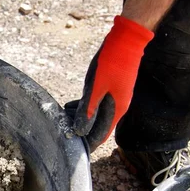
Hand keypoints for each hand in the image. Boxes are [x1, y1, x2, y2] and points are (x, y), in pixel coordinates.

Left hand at [67, 16, 153, 151]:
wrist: (126, 40)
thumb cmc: (112, 62)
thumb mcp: (96, 87)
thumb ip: (88, 110)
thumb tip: (80, 131)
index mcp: (116, 110)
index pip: (100, 136)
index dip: (87, 144)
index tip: (73, 150)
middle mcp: (117, 107)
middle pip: (97, 127)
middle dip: (81, 131)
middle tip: (63, 133)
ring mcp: (115, 98)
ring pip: (95, 115)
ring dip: (80, 119)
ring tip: (63, 119)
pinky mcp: (110, 89)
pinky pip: (95, 104)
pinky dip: (83, 107)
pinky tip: (70, 106)